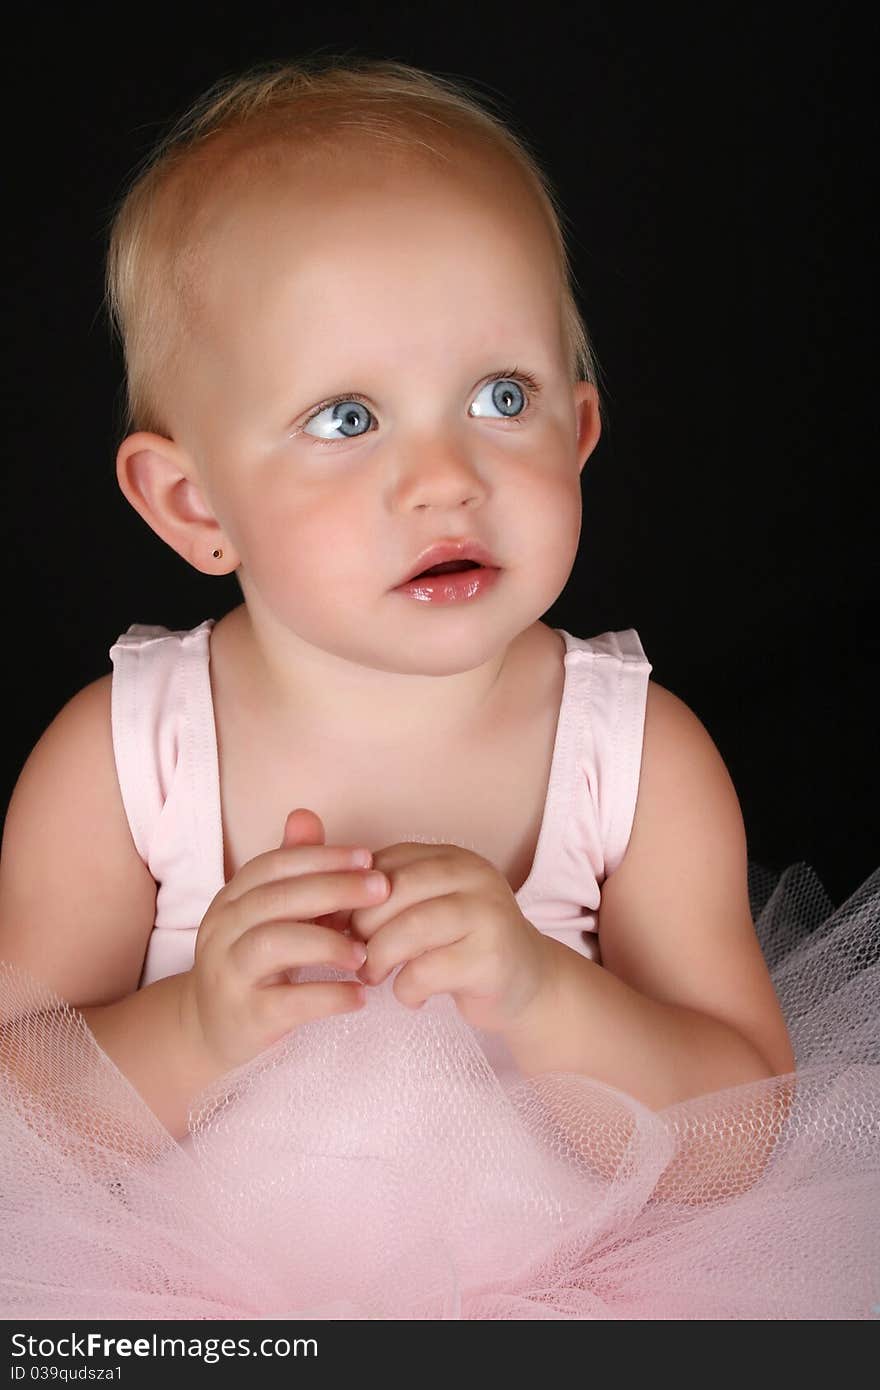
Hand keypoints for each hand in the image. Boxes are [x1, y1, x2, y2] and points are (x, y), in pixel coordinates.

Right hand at [182, 809, 385, 1072]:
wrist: (206, 1029)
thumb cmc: (251, 961)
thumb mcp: (267, 913)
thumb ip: (290, 868)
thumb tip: (306, 814)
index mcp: (231, 900)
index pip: (273, 865)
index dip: (320, 857)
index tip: (367, 857)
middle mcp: (222, 931)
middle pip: (276, 899)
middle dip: (333, 889)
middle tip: (382, 890)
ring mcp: (228, 974)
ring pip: (272, 944)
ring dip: (327, 942)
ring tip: (366, 952)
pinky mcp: (244, 1017)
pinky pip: (286, 1003)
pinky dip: (327, 996)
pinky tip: (360, 996)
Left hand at [348, 841, 555, 1032]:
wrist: (529, 986)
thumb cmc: (461, 948)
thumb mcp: (425, 911)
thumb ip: (383, 897)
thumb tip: (314, 903)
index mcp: (450, 857)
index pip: (382, 862)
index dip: (349, 897)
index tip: (337, 927)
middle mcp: (472, 875)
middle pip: (390, 891)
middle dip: (360, 928)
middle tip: (354, 956)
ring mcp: (487, 913)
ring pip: (408, 928)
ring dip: (378, 959)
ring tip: (374, 977)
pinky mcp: (492, 956)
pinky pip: (427, 970)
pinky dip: (406, 989)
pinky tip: (411, 996)